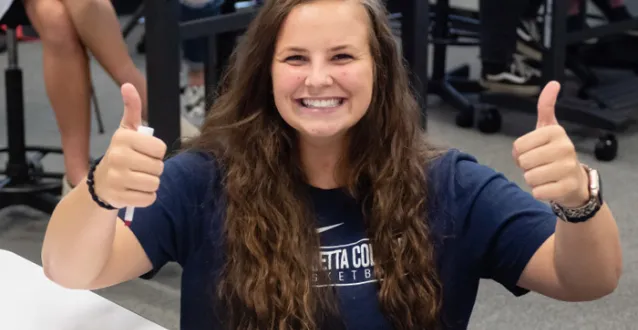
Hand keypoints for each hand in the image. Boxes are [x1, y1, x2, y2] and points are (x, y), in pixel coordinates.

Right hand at [93, 83, 166, 208]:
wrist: (101, 183)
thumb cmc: (121, 153)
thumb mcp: (126, 131)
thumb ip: (132, 109)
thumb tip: (128, 85)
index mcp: (123, 138)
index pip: (160, 149)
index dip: (156, 153)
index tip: (144, 153)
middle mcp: (117, 156)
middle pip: (159, 168)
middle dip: (154, 169)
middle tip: (139, 168)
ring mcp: (116, 178)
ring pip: (155, 184)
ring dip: (151, 184)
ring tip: (137, 179)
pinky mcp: (119, 197)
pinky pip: (149, 199)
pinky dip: (146, 197)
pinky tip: (134, 191)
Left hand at [512, 81, 588, 207]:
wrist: (574, 181)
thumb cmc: (554, 153)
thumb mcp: (549, 128)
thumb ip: (546, 107)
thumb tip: (553, 83)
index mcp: (555, 131)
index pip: (517, 146)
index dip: (520, 153)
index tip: (535, 152)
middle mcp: (565, 147)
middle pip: (523, 162)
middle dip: (527, 167)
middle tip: (540, 165)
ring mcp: (568, 167)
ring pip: (529, 177)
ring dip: (532, 180)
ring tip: (545, 175)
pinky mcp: (568, 187)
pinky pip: (537, 192)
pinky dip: (539, 192)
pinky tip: (550, 187)